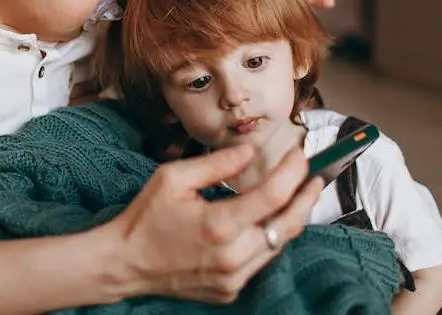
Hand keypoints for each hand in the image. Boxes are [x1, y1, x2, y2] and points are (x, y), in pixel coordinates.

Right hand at [106, 146, 322, 303]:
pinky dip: (267, 239)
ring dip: (290, 219)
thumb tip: (249, 151)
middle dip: (307, 198)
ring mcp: (233, 278)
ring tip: (297, 196)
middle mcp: (232, 256)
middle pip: (288, 225)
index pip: (274, 194)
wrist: (125, 264)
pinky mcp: (230, 290)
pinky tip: (264, 222)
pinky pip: (260, 262)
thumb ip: (216, 164)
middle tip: (316, 177)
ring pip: (278, 245)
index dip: (293, 171)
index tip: (300, 154)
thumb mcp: (173, 178)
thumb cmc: (145, 218)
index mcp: (219, 225)